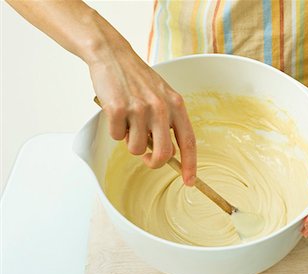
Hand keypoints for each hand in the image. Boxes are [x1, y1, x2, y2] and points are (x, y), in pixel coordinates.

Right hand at [88, 44, 196, 185]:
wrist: (113, 55)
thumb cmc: (138, 78)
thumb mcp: (162, 95)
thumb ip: (167, 121)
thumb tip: (165, 152)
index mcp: (176, 105)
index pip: (188, 141)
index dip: (190, 165)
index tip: (189, 181)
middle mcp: (161, 108)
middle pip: (163, 154)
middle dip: (153, 162)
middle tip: (146, 157)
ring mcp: (139, 109)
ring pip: (136, 149)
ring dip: (129, 140)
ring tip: (127, 119)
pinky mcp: (118, 109)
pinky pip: (116, 136)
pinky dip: (114, 130)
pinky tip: (116, 111)